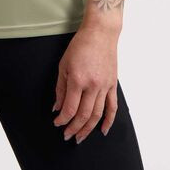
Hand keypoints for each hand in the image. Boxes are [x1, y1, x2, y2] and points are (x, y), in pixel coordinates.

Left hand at [52, 25, 119, 142]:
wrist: (100, 33)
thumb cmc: (80, 45)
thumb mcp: (63, 64)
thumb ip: (60, 88)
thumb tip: (57, 107)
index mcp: (78, 79)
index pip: (70, 108)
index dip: (63, 119)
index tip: (57, 123)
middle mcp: (92, 85)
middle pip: (84, 115)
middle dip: (74, 128)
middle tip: (67, 135)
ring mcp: (104, 86)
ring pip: (97, 115)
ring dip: (88, 129)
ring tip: (80, 137)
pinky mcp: (112, 85)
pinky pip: (112, 107)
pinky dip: (109, 121)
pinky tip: (103, 131)